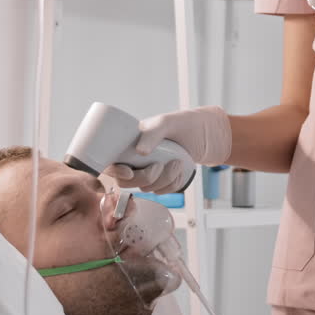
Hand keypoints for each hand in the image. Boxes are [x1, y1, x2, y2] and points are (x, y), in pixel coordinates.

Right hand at [104, 105, 231, 193]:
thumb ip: (152, 134)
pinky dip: (172, 184)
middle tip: (159, 165)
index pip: (110, 163)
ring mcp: (148, 172)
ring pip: (146, 188)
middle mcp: (134, 160)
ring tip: (177, 163)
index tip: (128, 171)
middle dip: (145, 177)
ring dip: (163, 180)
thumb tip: (139, 152)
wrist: (205, 135)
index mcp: (128, 145)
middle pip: (126, 182)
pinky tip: (180, 171)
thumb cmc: (182, 124)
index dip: (114, 171)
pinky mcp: (162, 182)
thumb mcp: (166, 123)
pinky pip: (161, 192)